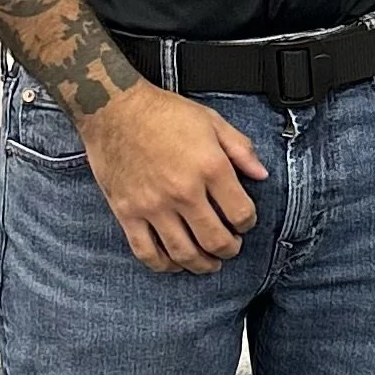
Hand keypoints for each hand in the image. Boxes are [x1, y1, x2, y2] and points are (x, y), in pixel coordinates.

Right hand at [80, 83, 268, 272]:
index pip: (240, 214)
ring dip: (202, 265)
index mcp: (210, 167)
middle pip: (215, 240)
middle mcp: (183, 191)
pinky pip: (146, 252)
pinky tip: (173, 263)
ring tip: (209, 263)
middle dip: (230, 249)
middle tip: (231, 247)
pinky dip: (163, 265)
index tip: (244, 222)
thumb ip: (241, 149)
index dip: (248, 223)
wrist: (113, 109)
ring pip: (183, 253)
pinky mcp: (127, 213)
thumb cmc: (162, 112)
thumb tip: (261, 175)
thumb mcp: (212, 121)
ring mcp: (153, 206)